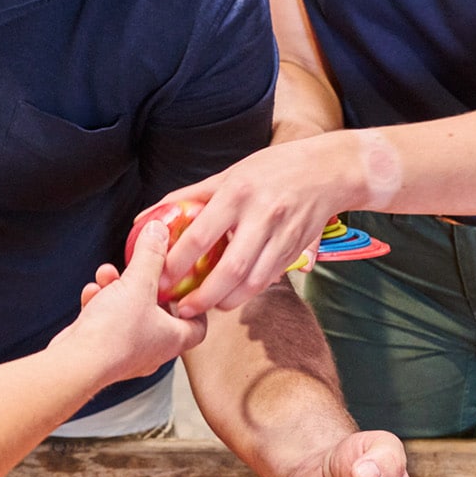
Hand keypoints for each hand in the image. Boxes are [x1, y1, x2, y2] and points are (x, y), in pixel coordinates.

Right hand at [58, 220, 208, 382]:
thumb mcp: (139, 282)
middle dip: (146, 286)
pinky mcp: (103, 351)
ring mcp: (127, 353)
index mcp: (174, 339)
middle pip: (159, 312)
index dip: (196, 302)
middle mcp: (153, 350)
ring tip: (108, 274)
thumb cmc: (115, 332)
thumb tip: (160, 230)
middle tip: (141, 270)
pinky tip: (92, 291)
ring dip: (118, 290)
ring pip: (128, 313)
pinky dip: (100, 304)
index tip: (189, 283)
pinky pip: (106, 322)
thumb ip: (150, 254)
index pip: (199, 325)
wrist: (77, 363)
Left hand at [156, 132, 364, 315]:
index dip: (178, 264)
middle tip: (182, 308)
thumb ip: (188, 197)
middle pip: (229, 270)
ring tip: (206, 307)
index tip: (161, 280)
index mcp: (237, 193)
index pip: (201, 236)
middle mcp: (261, 216)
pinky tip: (232, 296)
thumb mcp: (228, 174)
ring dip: (226, 301)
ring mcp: (282, 235)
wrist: (329, 170)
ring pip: (252, 282)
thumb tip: (146, 218)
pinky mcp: (296, 250)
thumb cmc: (272, 168)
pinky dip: (248, 293)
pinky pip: (269, 279)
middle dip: (202, 296)